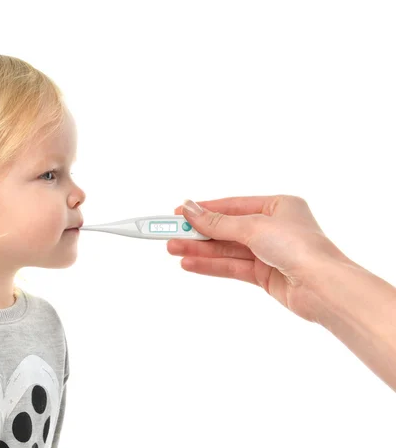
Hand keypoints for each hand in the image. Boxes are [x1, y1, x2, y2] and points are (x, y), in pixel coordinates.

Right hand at [167, 195, 351, 321]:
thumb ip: (218, 222)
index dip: (203, 210)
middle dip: (197, 233)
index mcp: (277, 206)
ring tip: (171, 249)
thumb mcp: (253, 227)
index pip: (231, 206)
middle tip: (168, 234)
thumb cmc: (300, 248)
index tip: (178, 213)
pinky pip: (231, 266)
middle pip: (226, 229)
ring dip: (199, 250)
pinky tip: (189, 264)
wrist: (324, 289)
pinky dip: (211, 265)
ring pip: (226, 249)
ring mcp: (268, 252)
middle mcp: (273, 227)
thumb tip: (190, 208)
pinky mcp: (265, 275)